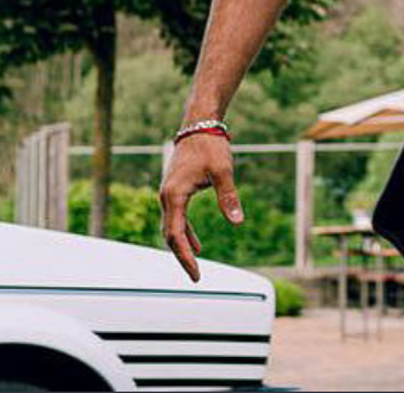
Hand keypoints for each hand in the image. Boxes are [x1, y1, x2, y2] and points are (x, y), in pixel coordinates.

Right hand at [158, 130, 242, 282]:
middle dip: (181, 257)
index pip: (176, 235)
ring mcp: (169, 194)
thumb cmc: (211, 147)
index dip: (185, 257)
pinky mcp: (175, 191)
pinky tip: (196, 245)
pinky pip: (177, 218)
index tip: (196, 274)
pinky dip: (185, 233)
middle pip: (170, 235)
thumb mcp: (223, 171)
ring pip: (172, 228)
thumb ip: (229, 197)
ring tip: (194, 266)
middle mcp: (166, 196)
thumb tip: (237, 222)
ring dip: (182, 247)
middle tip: (196, 277)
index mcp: (175, 195)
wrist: (199, 126)